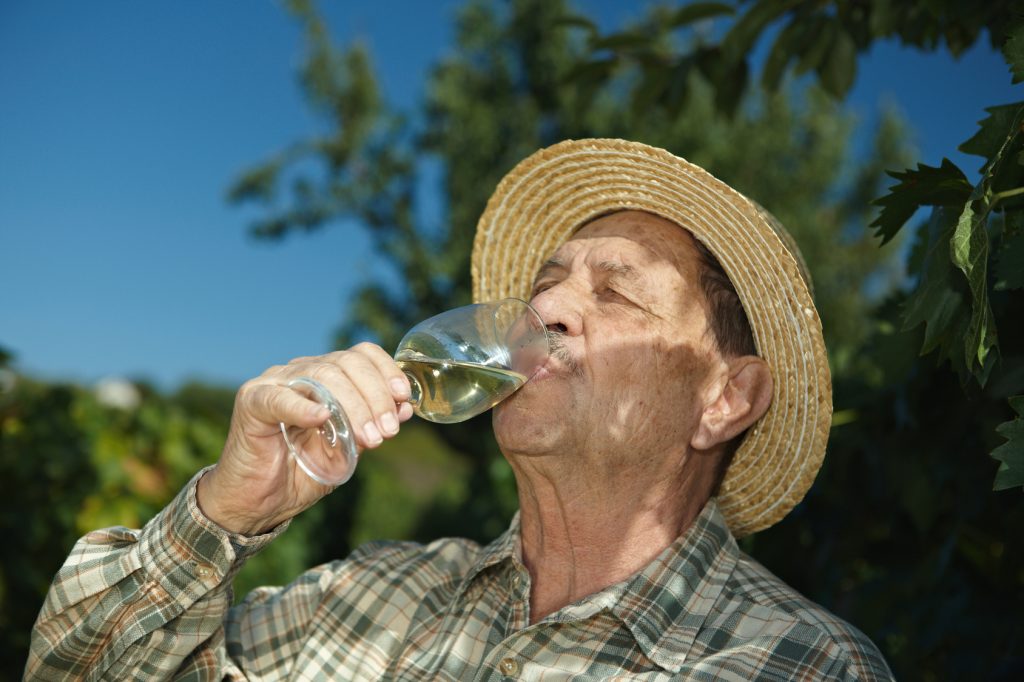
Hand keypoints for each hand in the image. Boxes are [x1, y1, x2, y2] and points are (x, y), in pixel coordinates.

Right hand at [197, 343, 412, 534]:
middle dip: (374, 396)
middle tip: (387, 432)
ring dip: (352, 405)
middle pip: (346, 363)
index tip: (404, 398)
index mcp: (325, 377)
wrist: (258, 503)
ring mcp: (275, 382)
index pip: (360, 355)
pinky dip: (303, 406)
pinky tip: (321, 419)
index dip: (386, 371)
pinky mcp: (252, 401)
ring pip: (321, 375)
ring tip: (367, 437)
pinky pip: (280, 396)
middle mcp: (301, 372)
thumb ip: (370, 427)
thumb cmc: (301, 472)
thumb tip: (405, 409)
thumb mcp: (347, 450)